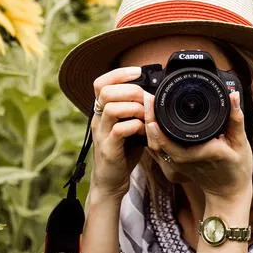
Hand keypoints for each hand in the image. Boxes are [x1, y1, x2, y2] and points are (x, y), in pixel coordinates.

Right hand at [90, 66, 150, 199]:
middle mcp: (98, 120)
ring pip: (111, 108)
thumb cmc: (123, 152)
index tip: (138, 71)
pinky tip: (144, 131)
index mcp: (102, 112)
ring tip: (146, 116)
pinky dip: (135, 126)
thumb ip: (137, 112)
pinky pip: (119, 130)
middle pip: (105, 91)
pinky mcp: (108, 149)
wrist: (111, 181)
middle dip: (130, 90)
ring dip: (134, 108)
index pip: (100, 83)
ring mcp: (101, 134)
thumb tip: (155, 96)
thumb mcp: (130, 127)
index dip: (118, 73)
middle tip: (146, 99)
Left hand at [144, 91, 252, 202]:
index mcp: (200, 153)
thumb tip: (233, 95)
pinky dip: (153, 135)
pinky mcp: (174, 165)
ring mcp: (177, 165)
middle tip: (148, 98)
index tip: (153, 104)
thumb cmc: (237, 169)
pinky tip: (152, 120)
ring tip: (149, 105)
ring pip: (154, 146)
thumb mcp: (241, 143)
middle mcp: (184, 160)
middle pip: (156, 141)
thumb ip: (236, 119)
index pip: (171, 141)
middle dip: (149, 118)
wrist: (228, 192)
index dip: (157, 125)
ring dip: (148, 126)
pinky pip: (158, 150)